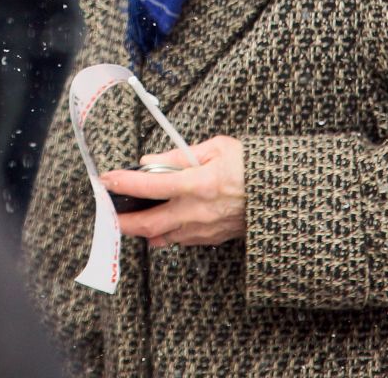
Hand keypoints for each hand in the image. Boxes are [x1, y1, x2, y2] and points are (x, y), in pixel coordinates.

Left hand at [103, 136, 245, 248]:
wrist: (282, 194)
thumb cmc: (251, 166)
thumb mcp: (217, 148)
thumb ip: (179, 156)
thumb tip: (150, 162)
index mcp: (198, 184)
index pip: (150, 186)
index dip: (124, 183)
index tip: (106, 180)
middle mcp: (197, 211)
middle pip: (148, 224)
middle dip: (122, 221)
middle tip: (108, 213)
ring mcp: (204, 229)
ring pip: (162, 237)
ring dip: (142, 230)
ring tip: (129, 219)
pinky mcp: (212, 238)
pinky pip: (180, 240)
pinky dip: (165, 234)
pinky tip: (159, 224)